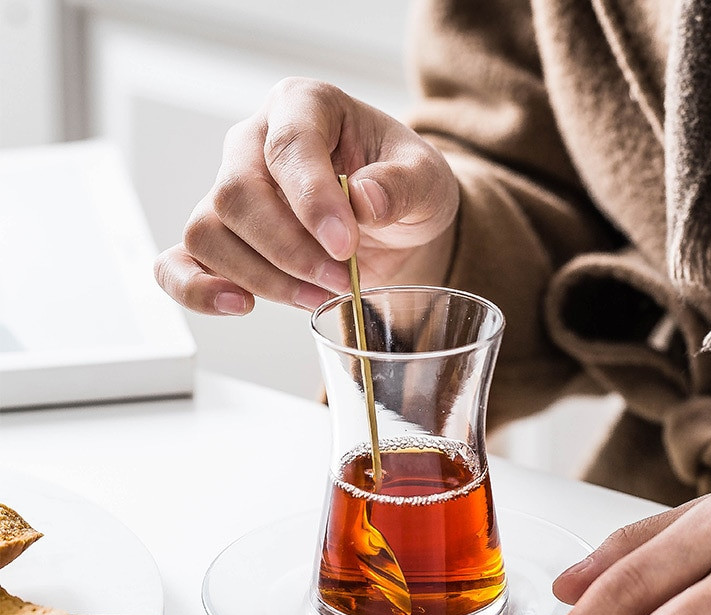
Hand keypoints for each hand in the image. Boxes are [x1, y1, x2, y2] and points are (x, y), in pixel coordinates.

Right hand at [154, 78, 458, 314]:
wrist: (391, 223)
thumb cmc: (401, 188)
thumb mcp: (426, 179)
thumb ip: (403, 184)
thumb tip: (364, 199)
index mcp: (303, 107)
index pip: (289, 145)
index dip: (311, 200)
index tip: (344, 245)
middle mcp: (253, 144)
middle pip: (236, 194)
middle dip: (290, 251)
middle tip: (341, 279)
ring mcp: (228, 191)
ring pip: (208, 233)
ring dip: (263, 278)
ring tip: (318, 294)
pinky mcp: (221, 239)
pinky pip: (179, 263)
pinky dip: (198, 290)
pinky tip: (241, 305)